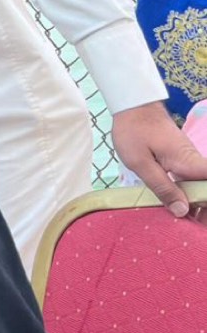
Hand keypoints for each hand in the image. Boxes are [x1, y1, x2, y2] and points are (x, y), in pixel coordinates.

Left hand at [112, 101, 206, 216]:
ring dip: (196, 203)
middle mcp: (195, 163)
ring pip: (200, 187)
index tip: (202, 218)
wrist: (133, 106)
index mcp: (189, 164)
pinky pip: (191, 180)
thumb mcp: (141, 163)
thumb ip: (162, 187)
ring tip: (185, 221)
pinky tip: (176, 206)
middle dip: (203, 208)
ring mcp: (189, 161)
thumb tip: (182, 211)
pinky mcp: (181, 160)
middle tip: (192, 226)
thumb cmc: (134, 132)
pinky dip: (188, 193)